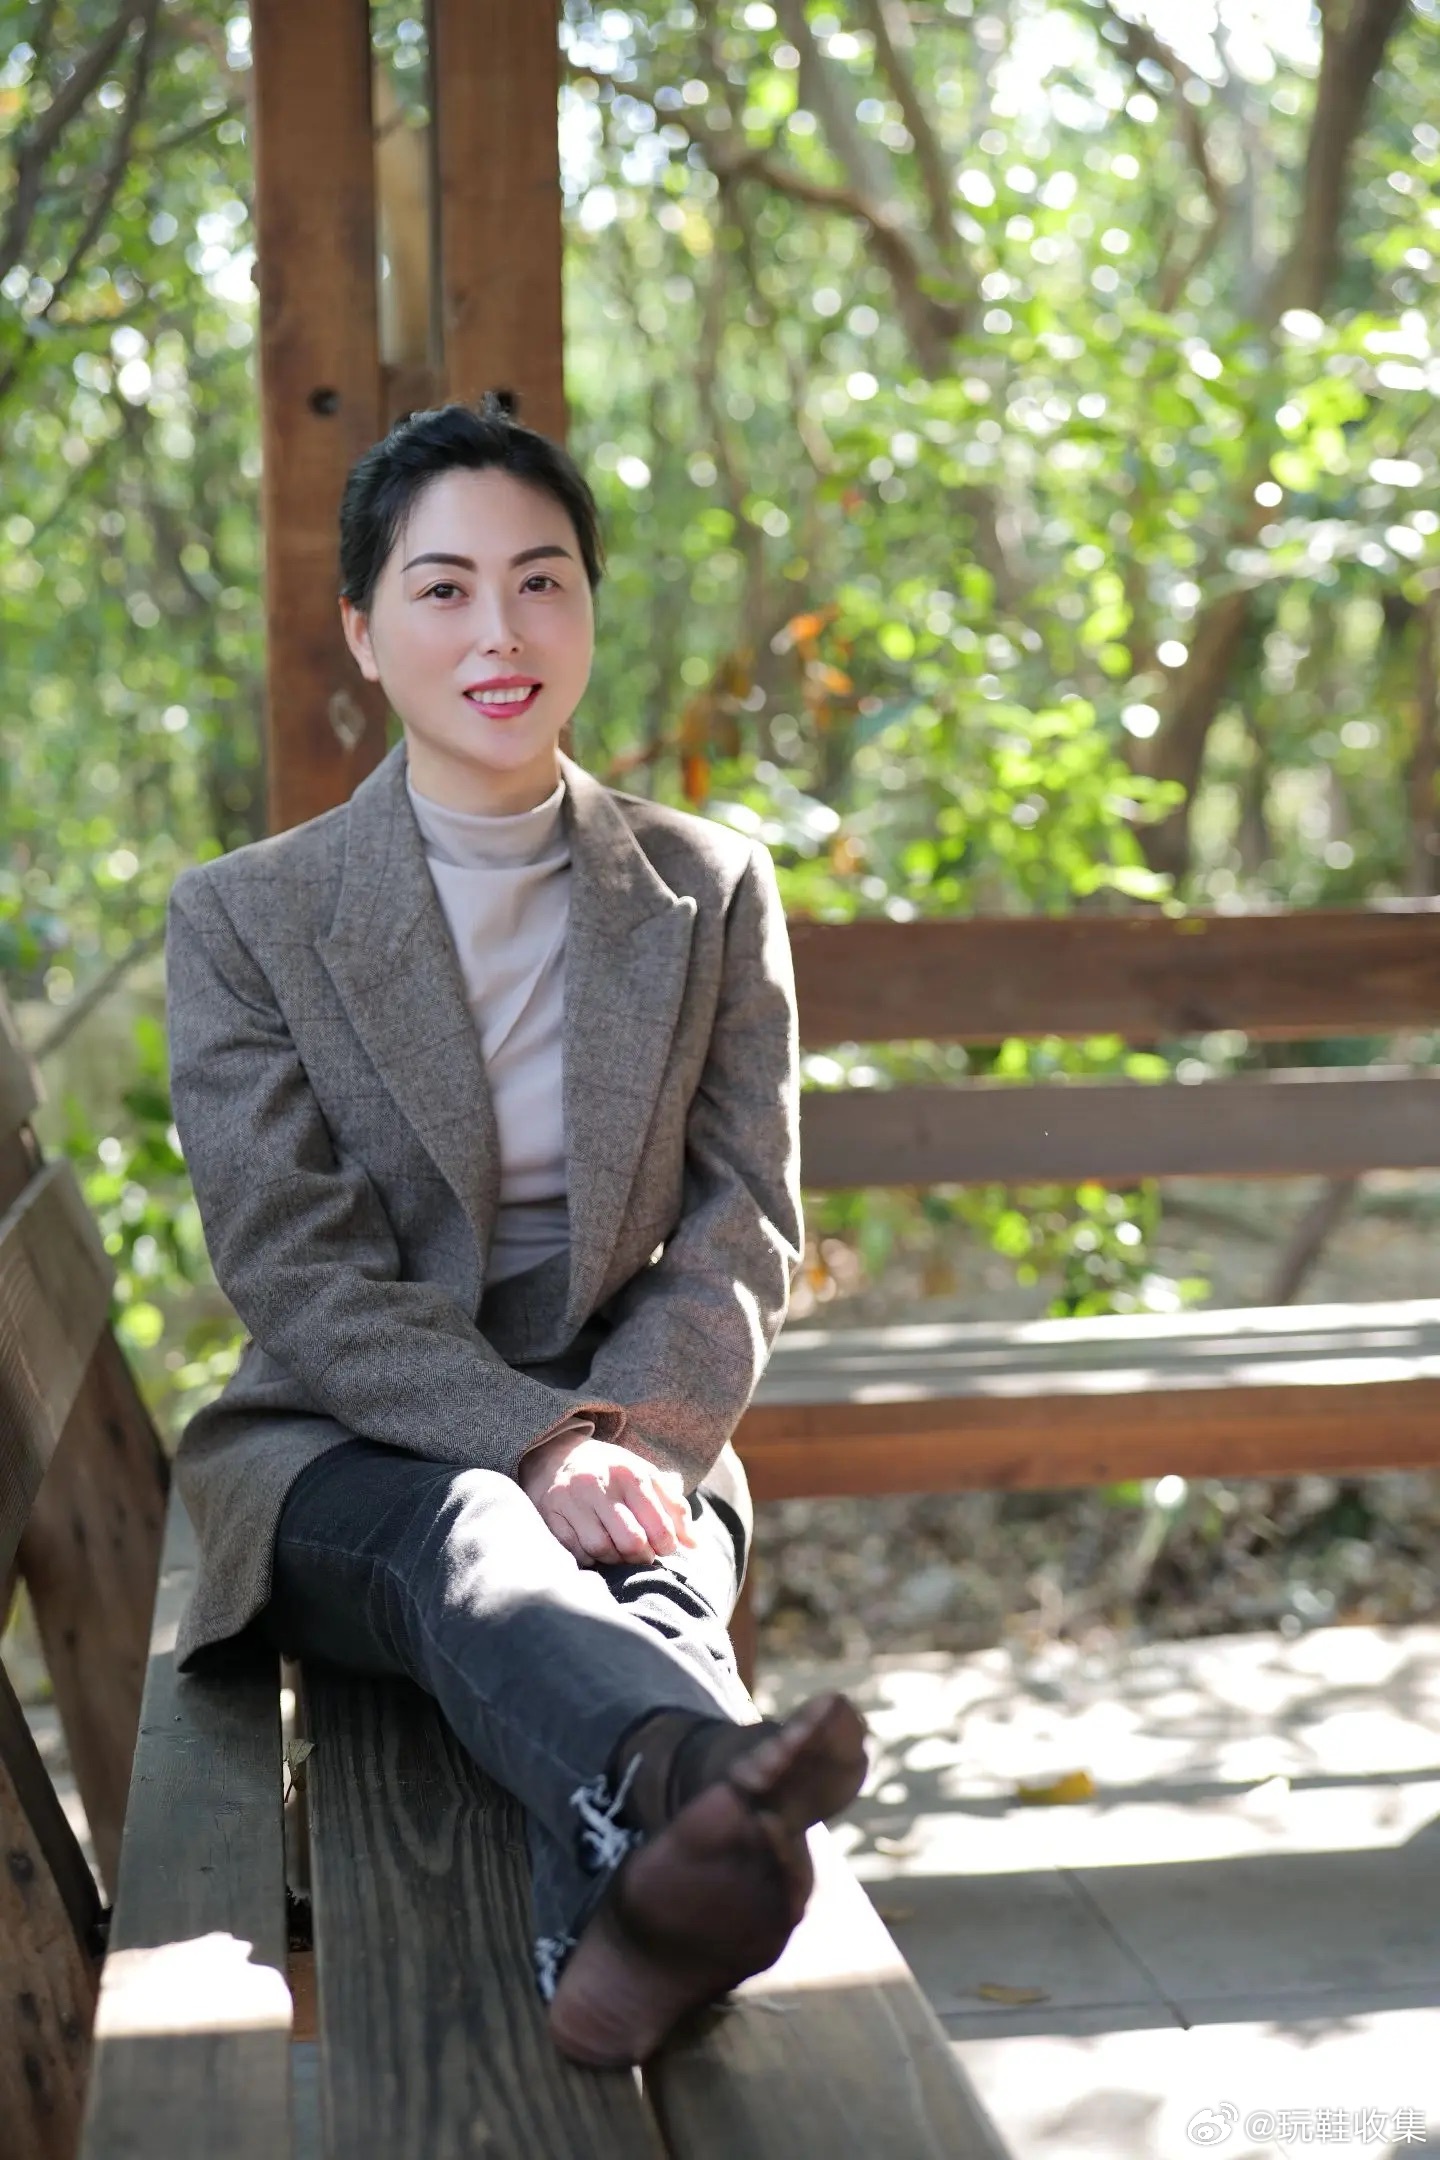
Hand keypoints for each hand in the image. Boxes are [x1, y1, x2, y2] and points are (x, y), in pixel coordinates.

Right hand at [517, 1434, 699, 1566]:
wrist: (557, 1455)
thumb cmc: (611, 1472)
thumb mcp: (645, 1477)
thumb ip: (674, 1507)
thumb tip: (695, 1544)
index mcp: (630, 1473)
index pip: (658, 1525)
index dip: (666, 1546)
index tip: (664, 1549)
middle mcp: (599, 1484)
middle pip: (631, 1541)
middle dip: (642, 1557)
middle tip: (642, 1557)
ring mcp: (571, 1499)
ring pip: (602, 1549)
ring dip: (615, 1559)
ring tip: (619, 1553)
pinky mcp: (551, 1514)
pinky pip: (576, 1551)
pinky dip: (589, 1558)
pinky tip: (595, 1549)